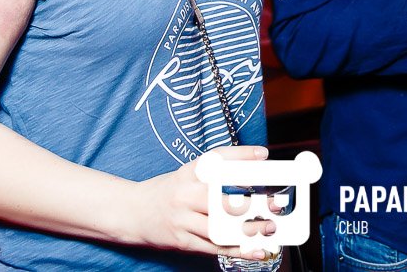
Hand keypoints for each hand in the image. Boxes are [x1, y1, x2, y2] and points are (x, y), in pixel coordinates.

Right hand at [129, 145, 275, 258]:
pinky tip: (255, 250)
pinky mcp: (182, 241)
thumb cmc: (167, 191)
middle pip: (220, 200)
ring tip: (269, 228)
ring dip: (248, 230)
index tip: (263, 155)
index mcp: (188, 173)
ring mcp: (182, 220)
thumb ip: (214, 175)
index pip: (216, 160)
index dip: (241, 156)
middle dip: (251, 205)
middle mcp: (184, 194)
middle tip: (275, 204)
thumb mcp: (187, 174)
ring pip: (219, 228)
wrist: (131, 212)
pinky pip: (213, 247)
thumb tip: (252, 175)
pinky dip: (237, 250)